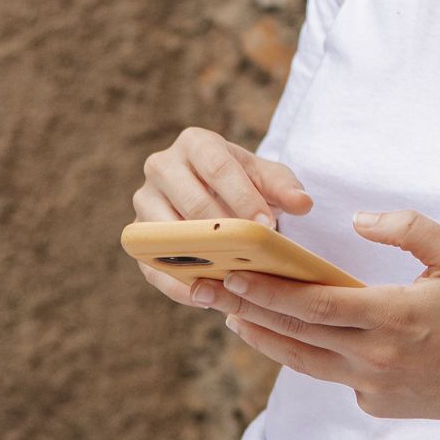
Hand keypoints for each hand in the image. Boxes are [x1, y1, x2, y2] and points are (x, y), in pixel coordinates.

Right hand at [132, 127, 311, 303]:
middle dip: (223, 229)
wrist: (217, 193)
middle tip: (250, 253)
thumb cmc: (245, 182)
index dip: (243, 198)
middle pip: (191, 200)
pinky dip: (174, 281)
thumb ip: (286, 187)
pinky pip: (150, 261)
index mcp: (196, 144)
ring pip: (166, 231)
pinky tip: (203, 295)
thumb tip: (302, 204)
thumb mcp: (268, 177)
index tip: (267, 226)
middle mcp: (161, 166)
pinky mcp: (137, 235)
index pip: (218, 169)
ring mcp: (144, 201)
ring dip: (196, 255)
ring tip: (227, 276)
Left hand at [190, 210, 439, 422]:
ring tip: (236, 317)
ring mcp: (375, 388)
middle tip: (216, 289)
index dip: (270, 290)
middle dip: (252, 309)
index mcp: (395, 316)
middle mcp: (377, 358)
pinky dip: (314, 355)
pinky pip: (335, 377)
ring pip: (303, 363)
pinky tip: (294, 336)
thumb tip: (358, 219)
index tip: (236, 274)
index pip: (315, 304)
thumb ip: (409, 228)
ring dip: (265, 339)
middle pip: (297, 334)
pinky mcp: (377, 406)